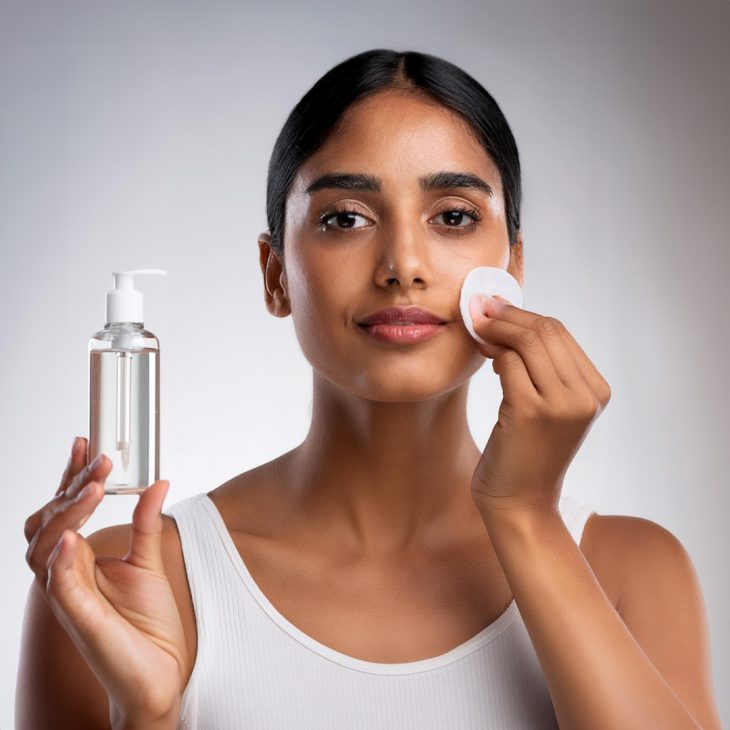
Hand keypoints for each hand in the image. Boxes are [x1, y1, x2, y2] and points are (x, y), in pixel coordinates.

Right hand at [23, 437, 186, 725]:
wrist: (158, 672)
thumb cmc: (148, 622)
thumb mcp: (149, 560)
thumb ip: (147, 522)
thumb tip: (157, 482)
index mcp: (80, 559)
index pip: (64, 510)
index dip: (69, 476)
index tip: (85, 443)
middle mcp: (67, 574)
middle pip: (47, 522)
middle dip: (70, 486)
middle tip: (100, 459)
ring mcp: (69, 596)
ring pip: (44, 548)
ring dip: (67, 513)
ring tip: (93, 487)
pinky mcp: (79, 618)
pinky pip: (59, 587)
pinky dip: (61, 560)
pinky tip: (73, 536)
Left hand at [468, 295, 610, 519]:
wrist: (520, 502)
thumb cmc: (526, 453)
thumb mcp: (546, 406)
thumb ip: (540, 368)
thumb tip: (506, 319)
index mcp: (597, 390)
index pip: (560, 332)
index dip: (523, 315)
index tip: (494, 308)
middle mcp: (586, 395)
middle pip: (546, 330)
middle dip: (507, 315)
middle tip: (478, 310)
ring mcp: (561, 403)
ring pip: (527, 341)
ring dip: (496, 329)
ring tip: (478, 332)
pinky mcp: (531, 411)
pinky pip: (508, 362)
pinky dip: (492, 354)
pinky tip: (486, 360)